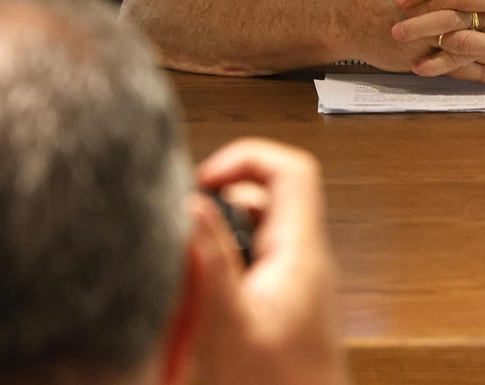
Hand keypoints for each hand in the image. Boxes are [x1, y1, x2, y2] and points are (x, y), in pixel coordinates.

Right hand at [192, 138, 347, 384]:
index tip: (201, 181)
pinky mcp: (283, 308)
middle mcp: (304, 262)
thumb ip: (210, 262)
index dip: (245, 159)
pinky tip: (198, 309)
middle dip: (216, 211)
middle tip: (181, 237)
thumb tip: (191, 205)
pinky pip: (249, 271)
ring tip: (185, 279)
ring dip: (214, 248)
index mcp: (301, 252)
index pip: (291, 170)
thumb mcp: (230, 325)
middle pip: (263, 201)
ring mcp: (296, 285)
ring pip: (251, 238)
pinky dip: (220, 278)